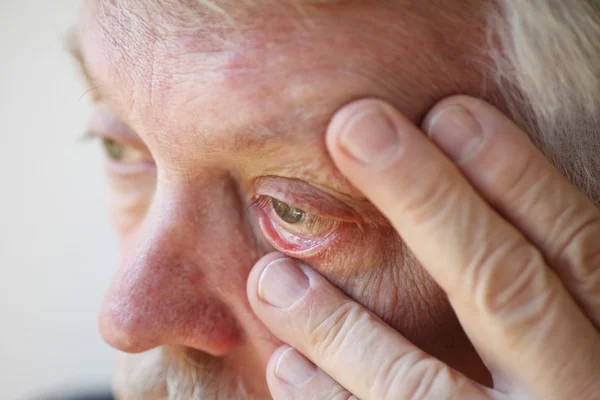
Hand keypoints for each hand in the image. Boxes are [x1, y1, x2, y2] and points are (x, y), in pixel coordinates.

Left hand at [246, 96, 599, 398]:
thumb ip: (547, 301)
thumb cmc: (557, 394)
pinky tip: (284, 370)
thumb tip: (471, 202)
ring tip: (270, 276)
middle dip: (429, 199)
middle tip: (355, 126)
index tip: (449, 111)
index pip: (576, 250)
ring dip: (339, 325)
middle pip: (503, 288)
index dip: (517, 177)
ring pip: (420, 386)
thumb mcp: (579, 352)